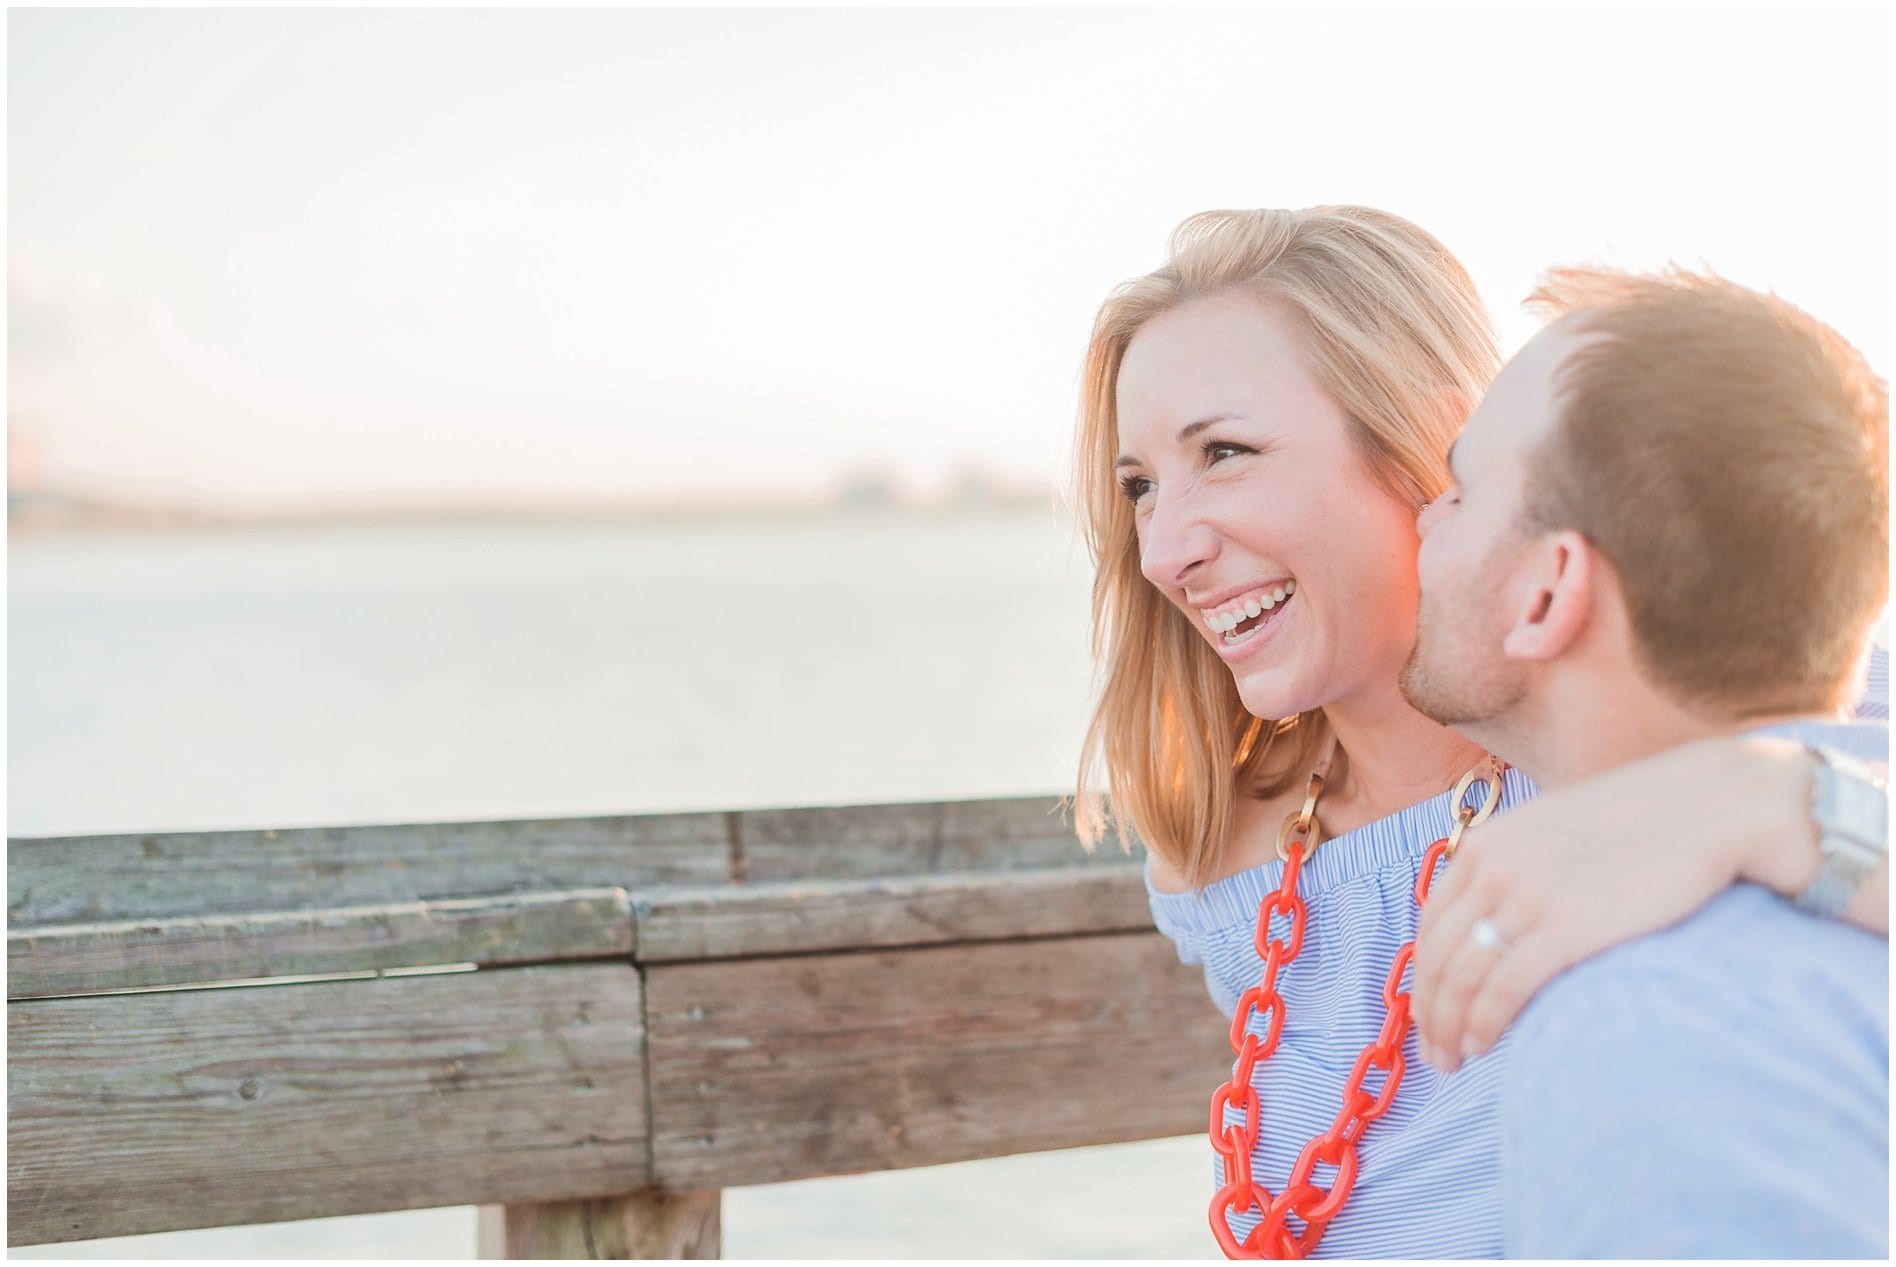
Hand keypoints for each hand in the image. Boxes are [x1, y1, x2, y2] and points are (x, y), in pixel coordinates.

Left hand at [1411, 737, 1809, 1071]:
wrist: (1707, 808)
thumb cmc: (1641, 825)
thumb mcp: (1557, 831)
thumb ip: (1521, 866)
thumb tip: (1502, 917)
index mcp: (1487, 845)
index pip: (1433, 925)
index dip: (1424, 975)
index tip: (1429, 1011)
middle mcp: (1494, 869)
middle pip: (1439, 956)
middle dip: (1429, 1012)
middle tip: (1435, 1053)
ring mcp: (1527, 898)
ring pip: (1462, 978)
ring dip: (1448, 1027)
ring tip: (1453, 1061)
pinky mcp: (1566, 928)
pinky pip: (1503, 988)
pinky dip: (1484, 1023)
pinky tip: (1483, 1046)